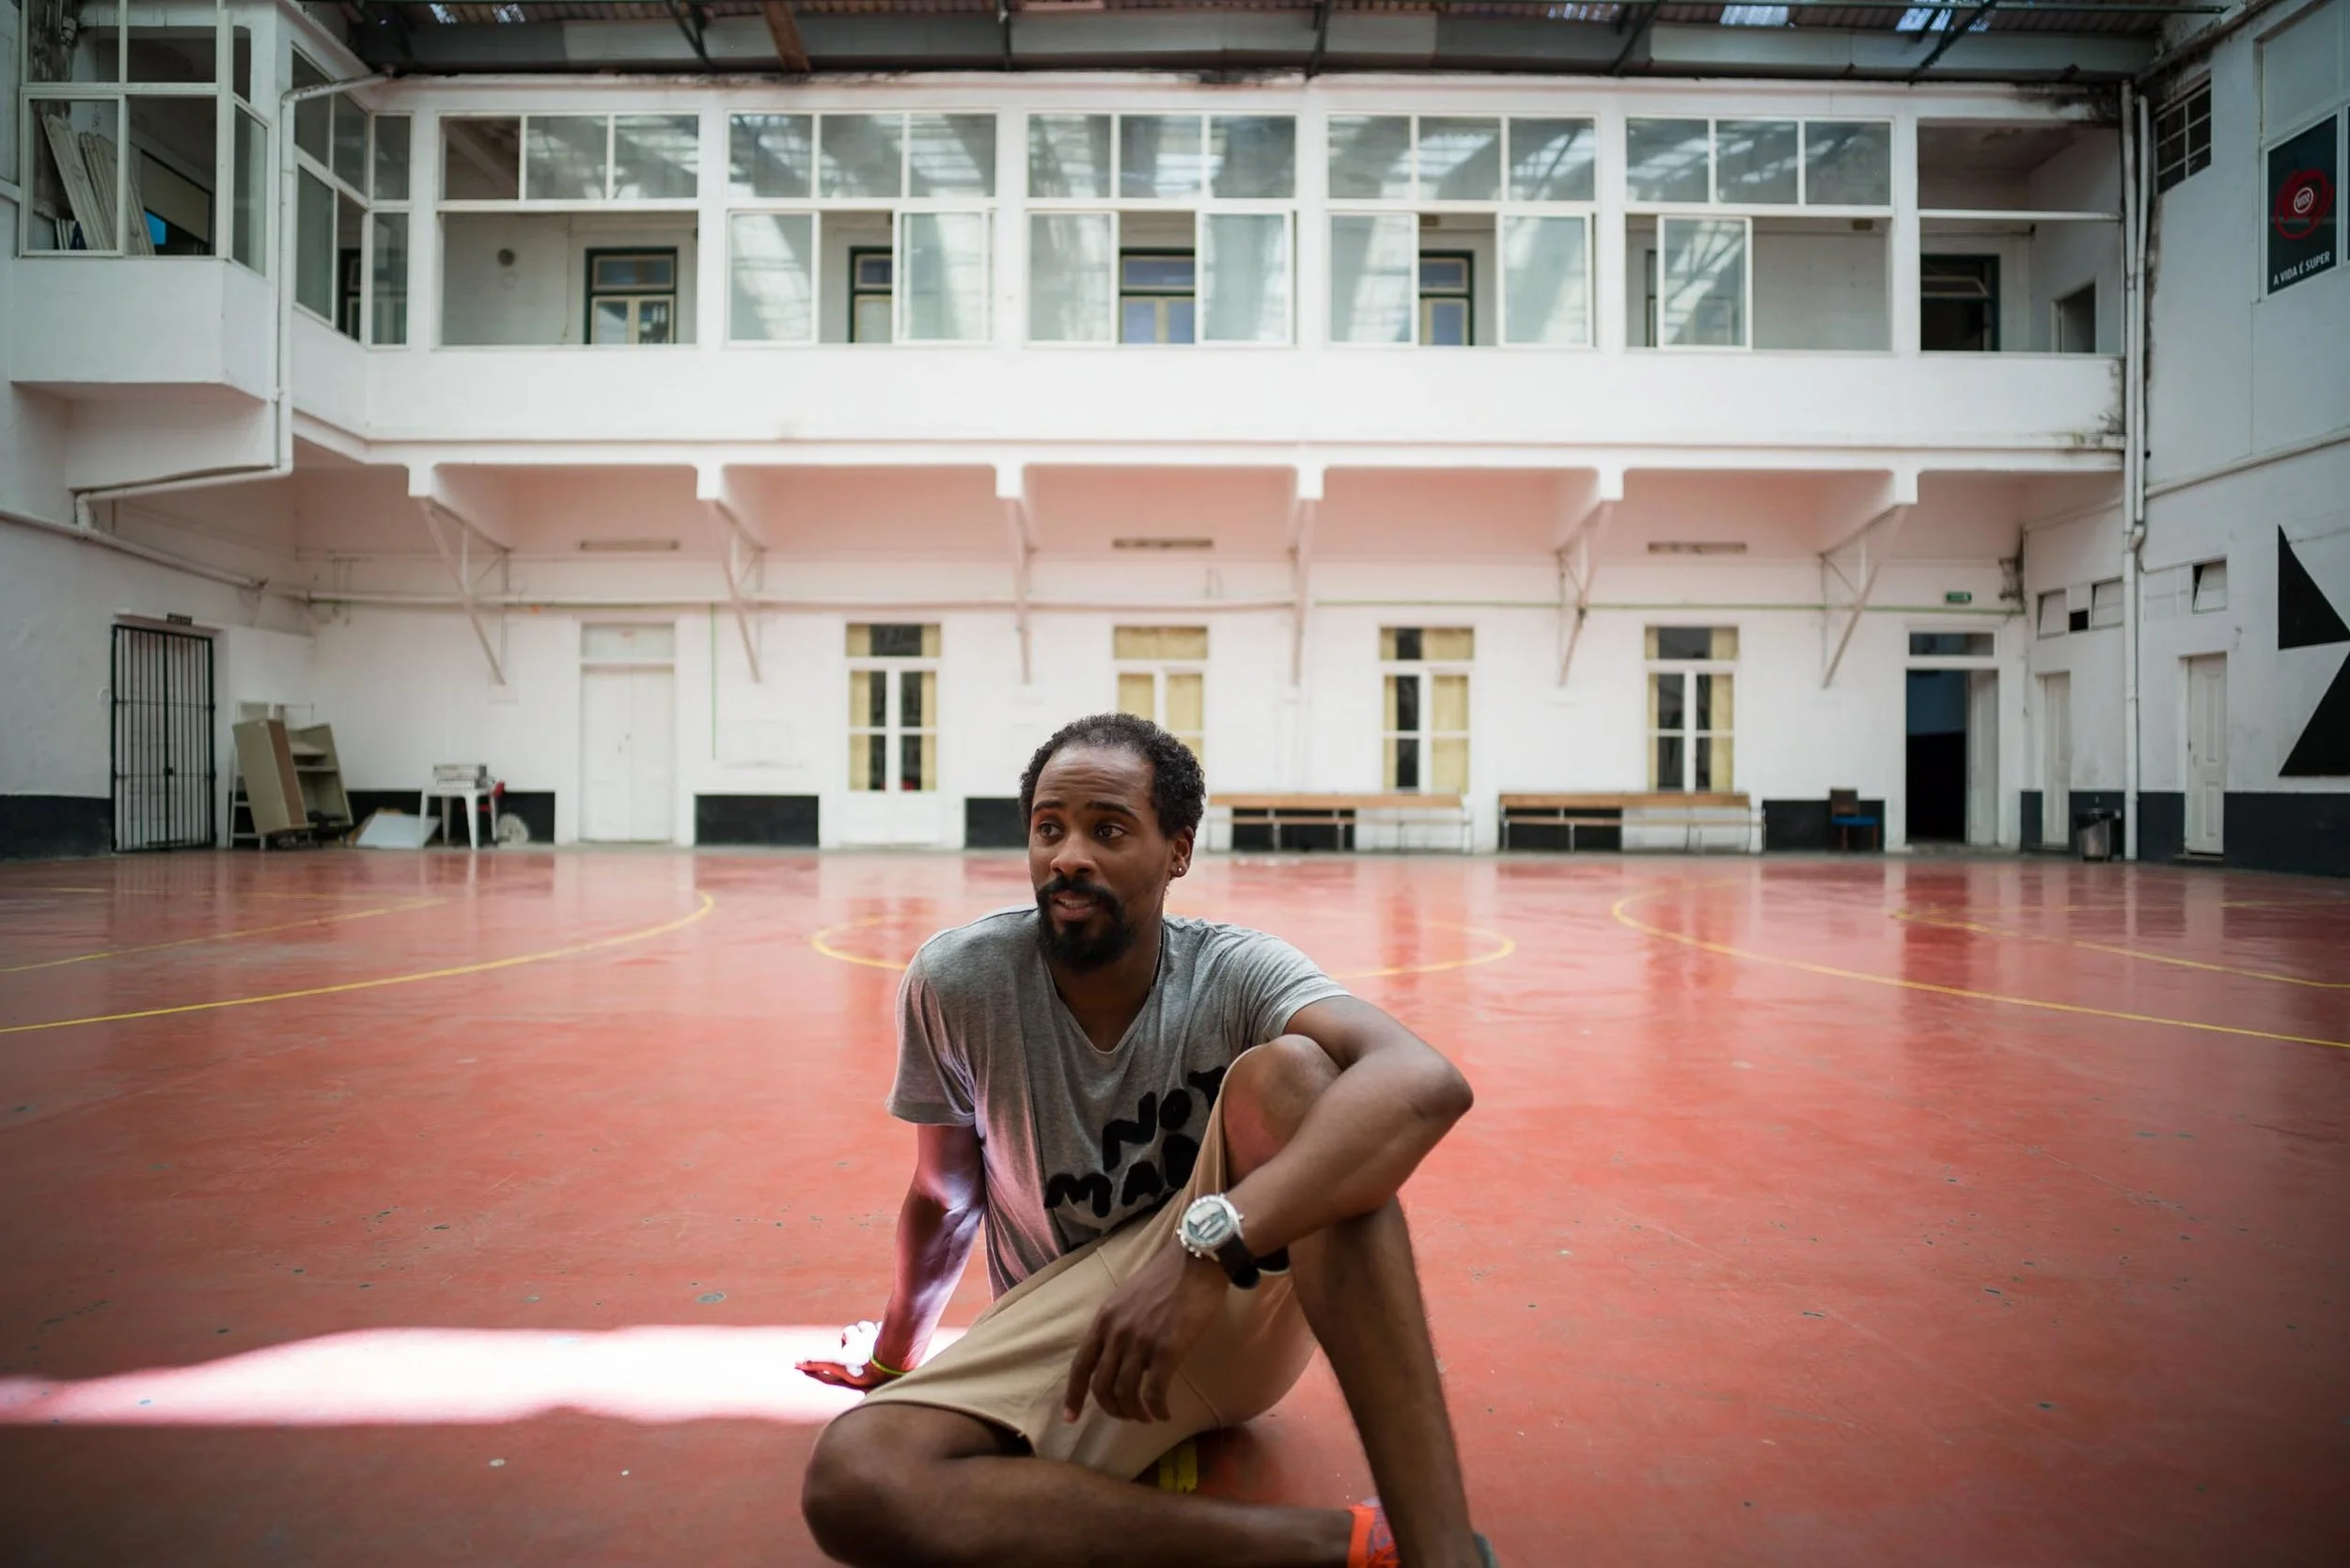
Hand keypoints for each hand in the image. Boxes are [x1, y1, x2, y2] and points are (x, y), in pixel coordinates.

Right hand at [797, 1320, 909, 1392]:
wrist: (891, 1365)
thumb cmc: (864, 1366)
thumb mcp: (837, 1364)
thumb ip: (818, 1362)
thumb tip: (796, 1361)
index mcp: (857, 1339)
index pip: (849, 1332)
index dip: (847, 1337)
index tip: (847, 1344)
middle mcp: (871, 1335)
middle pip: (865, 1327)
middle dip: (863, 1331)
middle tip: (864, 1342)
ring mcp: (887, 1337)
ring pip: (882, 1329)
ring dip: (880, 1333)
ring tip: (882, 1343)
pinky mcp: (901, 1342)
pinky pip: (901, 1334)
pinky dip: (899, 1338)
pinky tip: (901, 1346)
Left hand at [1063, 1240, 1228, 1424]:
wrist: (1197, 1260)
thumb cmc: (1166, 1278)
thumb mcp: (1127, 1298)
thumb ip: (1117, 1327)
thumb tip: (1121, 1360)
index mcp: (1104, 1319)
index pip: (1080, 1365)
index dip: (1073, 1396)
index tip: (1071, 1418)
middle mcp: (1117, 1332)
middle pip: (1101, 1386)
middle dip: (1111, 1409)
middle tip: (1126, 1416)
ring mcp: (1141, 1341)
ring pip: (1126, 1394)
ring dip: (1135, 1413)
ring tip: (1147, 1416)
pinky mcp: (1168, 1349)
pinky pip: (1154, 1393)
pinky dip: (1157, 1410)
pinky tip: (1164, 1413)